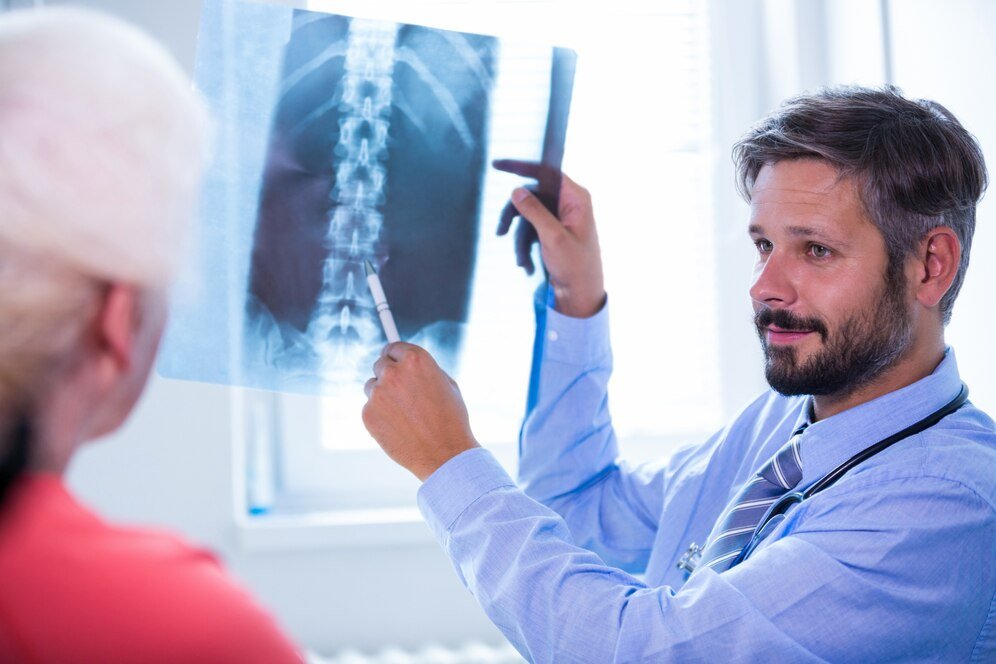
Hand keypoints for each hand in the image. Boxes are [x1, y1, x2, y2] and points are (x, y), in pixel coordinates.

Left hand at [362, 342, 478, 480]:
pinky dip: (380, 416)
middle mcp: (394, 372)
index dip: (395, 356)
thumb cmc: (451, 420)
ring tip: (404, 415)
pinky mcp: (368, 414)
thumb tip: (408, 364)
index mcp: (416, 360)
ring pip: (372, 387)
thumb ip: (425, 370)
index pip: (393, 347)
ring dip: (382, 395)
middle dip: (388, 374)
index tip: (393, 361)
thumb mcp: (446, 385)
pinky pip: (370, 408)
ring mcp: (378, 393)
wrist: (444, 454)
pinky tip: (398, 427)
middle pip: (380, 364)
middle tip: (398, 390)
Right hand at [493, 159, 605, 317]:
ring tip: (522, 261)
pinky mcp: (551, 231)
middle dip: (514, 216)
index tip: (496, 164)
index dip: (520, 166)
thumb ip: (535, 211)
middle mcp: (568, 203)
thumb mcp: (553, 237)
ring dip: (520, 239)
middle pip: (530, 196)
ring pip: (526, 215)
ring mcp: (559, 218)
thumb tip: (517, 191)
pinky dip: (524, 246)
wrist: (580, 295)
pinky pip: (529, 230)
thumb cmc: (576, 266)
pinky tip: (526, 264)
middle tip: (500, 231)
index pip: (545, 173)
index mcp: (576, 198)